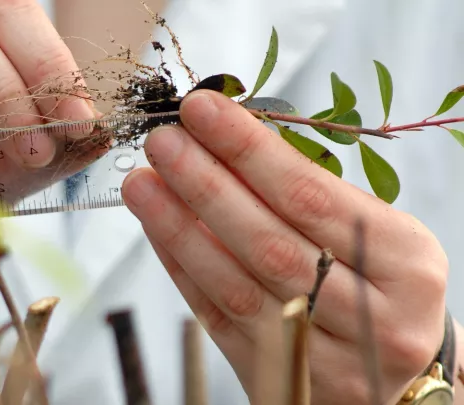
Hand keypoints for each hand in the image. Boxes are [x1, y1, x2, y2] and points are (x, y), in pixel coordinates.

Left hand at [122, 90, 448, 403]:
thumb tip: (225, 143)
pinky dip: (183, 268)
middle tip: (163, 142)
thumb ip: (313, 198)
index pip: (311, 196)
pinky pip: (218, 317)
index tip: (202, 111)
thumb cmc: (380, 286)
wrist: (392, 374)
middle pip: (268, 242)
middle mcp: (370, 316)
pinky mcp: (279, 380)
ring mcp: (322, 359)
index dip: (249, 151)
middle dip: (206, 185)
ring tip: (142, 184)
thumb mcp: (376, 235)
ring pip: (235, 285)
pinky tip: (157, 230)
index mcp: (404, 264)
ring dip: (179, 228)